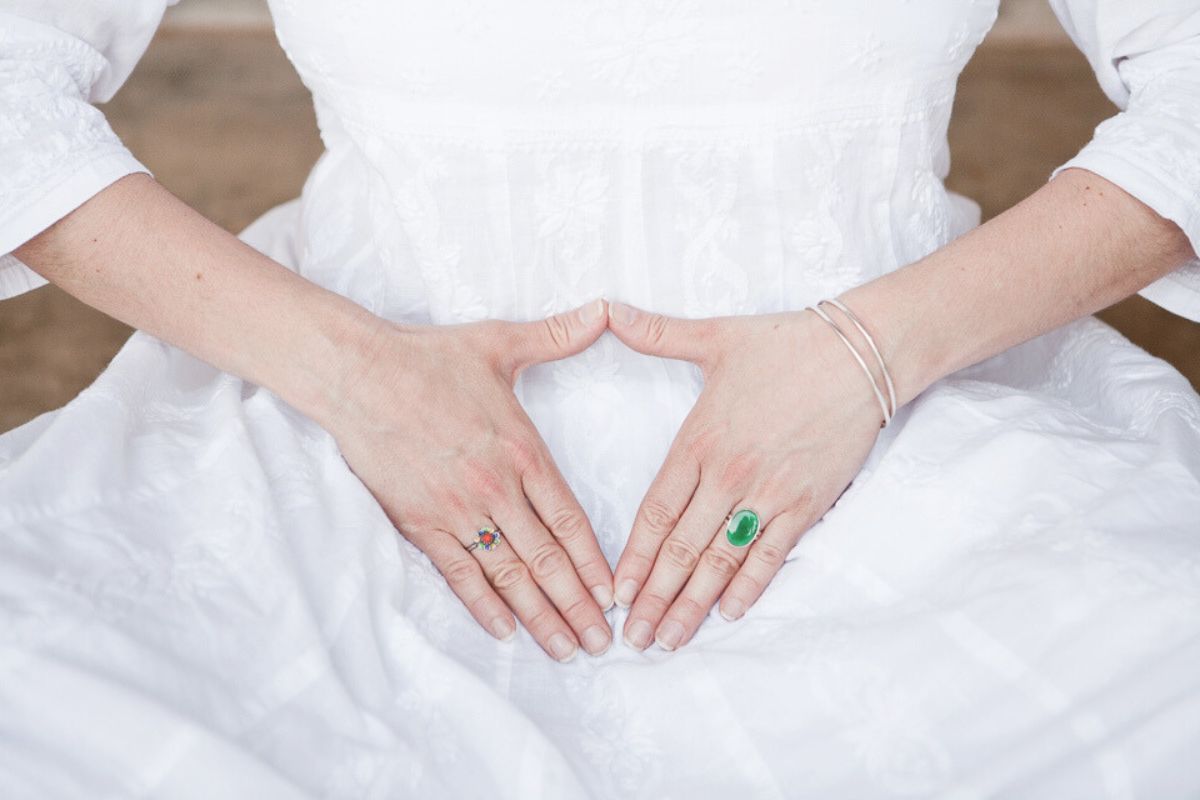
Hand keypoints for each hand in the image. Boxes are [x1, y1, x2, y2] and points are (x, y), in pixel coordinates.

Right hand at [327, 299, 614, 661]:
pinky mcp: (419, 521)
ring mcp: (456, 510)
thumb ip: (559, 336)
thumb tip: (605, 310)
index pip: (569, 522)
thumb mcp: (501, 343)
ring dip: (539, 616)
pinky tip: (505, 630)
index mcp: (522, 451)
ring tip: (565, 649)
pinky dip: (482, 604)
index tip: (614, 596)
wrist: (358, 374)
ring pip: (507, 575)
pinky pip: (457, 573)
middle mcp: (495, 489)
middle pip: (545, 560)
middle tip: (602, 643)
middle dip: (577, 606)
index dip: (594, 564)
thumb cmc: (429, 358)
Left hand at [606, 301, 884, 650]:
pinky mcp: (807, 503)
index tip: (616, 591)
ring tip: (669, 639)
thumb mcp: (714, 336)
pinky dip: (750, 586)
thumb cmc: (786, 344)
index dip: (634, 557)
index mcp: (698, 440)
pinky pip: (772, 555)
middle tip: (632, 637)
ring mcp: (768, 493)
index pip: (655, 513)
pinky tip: (729, 613)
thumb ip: (655, 334)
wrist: (861, 353)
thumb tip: (606, 310)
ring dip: (693, 604)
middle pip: (682, 549)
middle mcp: (728, 474)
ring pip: (721, 560)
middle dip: (654, 597)